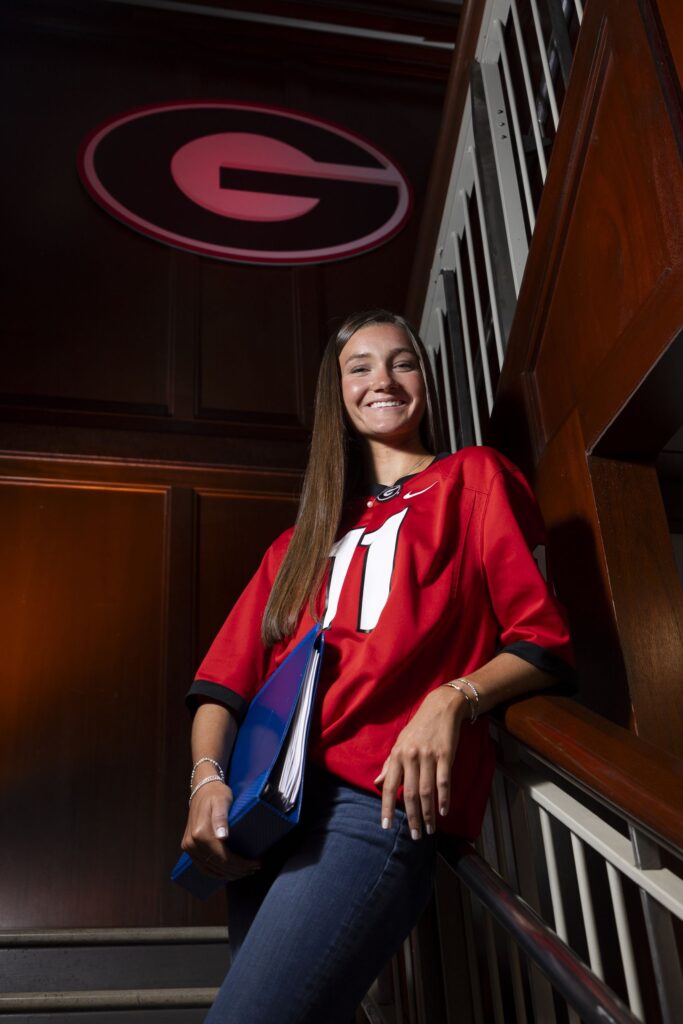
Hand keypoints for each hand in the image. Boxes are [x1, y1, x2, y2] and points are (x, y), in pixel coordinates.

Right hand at [181, 780, 259, 880]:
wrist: (202, 789)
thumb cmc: (216, 794)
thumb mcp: (223, 801)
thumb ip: (221, 818)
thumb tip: (222, 837)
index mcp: (200, 833)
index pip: (223, 857)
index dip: (240, 864)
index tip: (255, 864)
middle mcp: (192, 843)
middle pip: (217, 865)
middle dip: (237, 871)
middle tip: (254, 869)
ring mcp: (188, 846)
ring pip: (210, 869)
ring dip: (228, 874)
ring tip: (245, 872)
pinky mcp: (188, 847)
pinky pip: (203, 866)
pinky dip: (216, 872)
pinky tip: (228, 872)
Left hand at [374, 685, 466, 838]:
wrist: (441, 707)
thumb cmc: (418, 727)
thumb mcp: (400, 743)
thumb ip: (389, 765)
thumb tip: (377, 783)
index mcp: (397, 755)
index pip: (389, 786)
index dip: (387, 807)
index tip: (386, 826)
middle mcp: (410, 757)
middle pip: (409, 793)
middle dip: (412, 817)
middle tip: (414, 836)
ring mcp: (428, 756)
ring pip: (426, 791)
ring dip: (428, 813)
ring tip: (429, 830)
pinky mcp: (445, 755)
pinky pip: (443, 781)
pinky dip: (443, 798)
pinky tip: (443, 811)